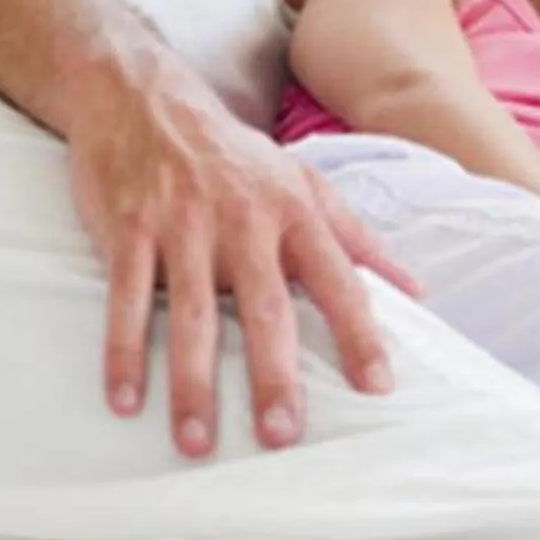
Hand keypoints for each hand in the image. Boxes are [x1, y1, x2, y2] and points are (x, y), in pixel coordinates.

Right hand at [67, 66, 420, 455]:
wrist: (143, 97)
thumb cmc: (234, 155)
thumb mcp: (304, 182)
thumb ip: (358, 238)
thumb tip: (417, 288)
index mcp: (293, 213)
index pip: (337, 280)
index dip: (359, 333)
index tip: (375, 386)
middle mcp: (242, 221)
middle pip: (263, 308)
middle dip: (272, 374)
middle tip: (281, 435)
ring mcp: (182, 225)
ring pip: (190, 315)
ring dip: (192, 382)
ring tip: (197, 442)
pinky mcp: (129, 229)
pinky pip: (126, 299)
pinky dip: (123, 351)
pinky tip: (125, 399)